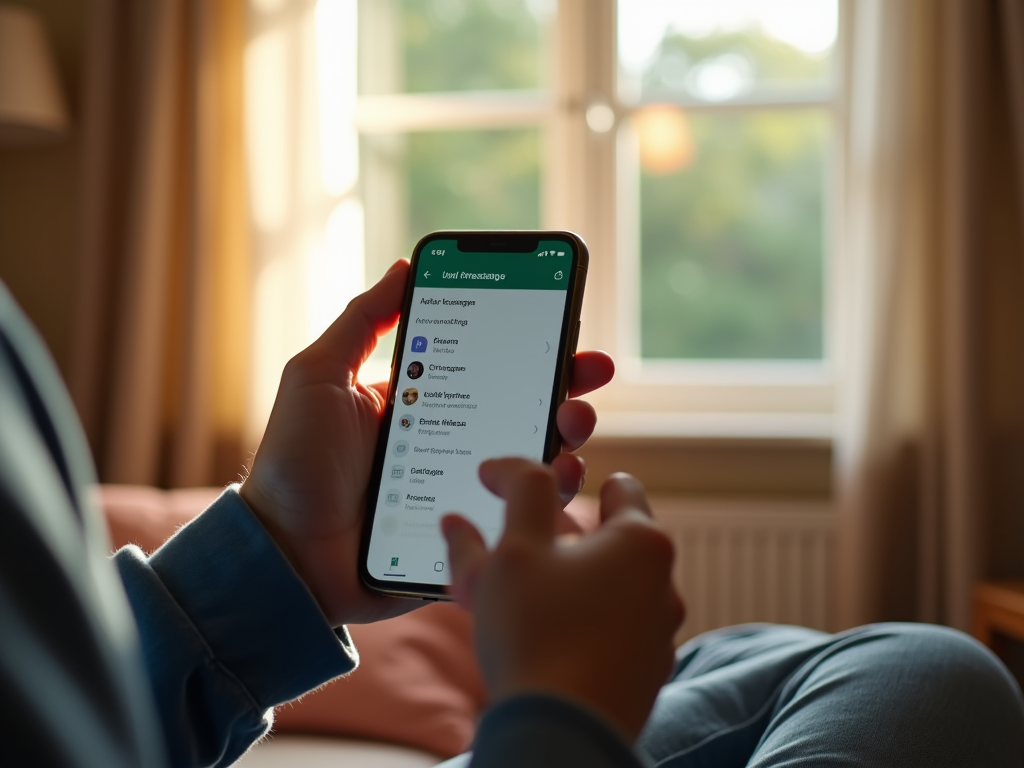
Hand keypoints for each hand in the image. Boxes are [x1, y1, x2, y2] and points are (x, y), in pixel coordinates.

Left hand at [239, 260, 613, 625]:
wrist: (282, 554)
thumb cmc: (293, 462)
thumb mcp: (318, 376)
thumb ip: (363, 321)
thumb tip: (405, 266)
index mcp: (423, 402)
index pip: (490, 367)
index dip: (534, 348)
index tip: (569, 330)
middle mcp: (452, 444)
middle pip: (525, 412)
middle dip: (566, 391)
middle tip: (585, 380)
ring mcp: (463, 492)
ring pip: (533, 464)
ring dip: (565, 441)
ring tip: (569, 430)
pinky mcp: (467, 536)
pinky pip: (519, 518)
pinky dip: (549, 501)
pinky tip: (557, 483)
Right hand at [442, 459, 684, 741]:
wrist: (560, 735)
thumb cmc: (539, 634)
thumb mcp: (516, 549)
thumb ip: (515, 495)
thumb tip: (502, 467)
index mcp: (642, 541)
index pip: (618, 487)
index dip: (567, 483)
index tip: (523, 492)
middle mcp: (663, 584)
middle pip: (607, 542)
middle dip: (557, 540)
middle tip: (511, 549)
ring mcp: (658, 633)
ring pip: (603, 589)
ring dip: (564, 583)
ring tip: (516, 596)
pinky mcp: (642, 673)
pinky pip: (606, 631)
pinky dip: (575, 624)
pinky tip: (537, 638)